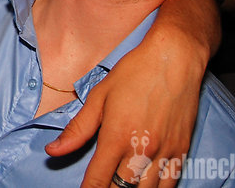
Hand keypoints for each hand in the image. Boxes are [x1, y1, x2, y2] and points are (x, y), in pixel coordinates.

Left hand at [45, 23, 207, 186]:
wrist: (174, 58)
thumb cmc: (134, 73)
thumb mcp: (99, 96)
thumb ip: (77, 129)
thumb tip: (52, 151)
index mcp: (116, 137)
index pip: (97, 181)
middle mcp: (141, 150)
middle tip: (102, 187)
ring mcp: (165, 153)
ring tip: (121, 187)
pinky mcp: (182, 151)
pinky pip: (170, 185)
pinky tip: (145, 186)